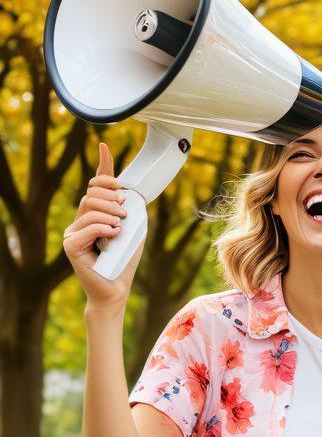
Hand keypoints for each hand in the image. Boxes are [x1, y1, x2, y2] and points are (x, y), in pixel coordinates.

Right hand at [63, 142, 143, 310]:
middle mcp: (80, 221)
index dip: (102, 166)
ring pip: (88, 208)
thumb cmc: (124, 262)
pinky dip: (103, 227)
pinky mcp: (71, 246)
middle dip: (110, 195)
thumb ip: (132, 213)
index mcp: (94, 215)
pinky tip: (114, 233)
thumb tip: (134, 195)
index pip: (95, 186)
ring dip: (110, 211)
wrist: (116, 289)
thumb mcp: (134, 232)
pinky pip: (87, 227)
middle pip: (91, 194)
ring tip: (121, 223)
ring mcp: (73, 233)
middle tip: (125, 207)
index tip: (105, 147)